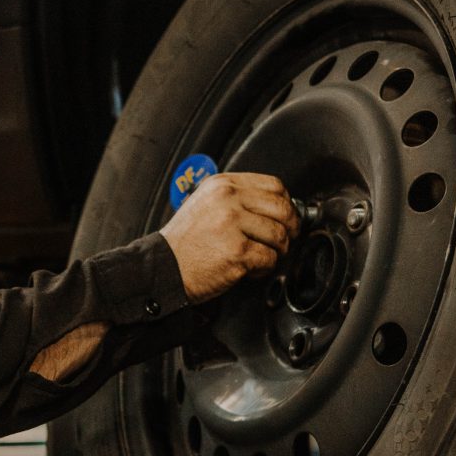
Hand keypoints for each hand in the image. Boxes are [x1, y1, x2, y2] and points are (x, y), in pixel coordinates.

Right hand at [159, 172, 297, 302]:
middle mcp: (228, 200)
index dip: (286, 203)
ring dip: (277, 252)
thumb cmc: (186, 242)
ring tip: (261, 257)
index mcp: (222, 185)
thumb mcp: (206, 204)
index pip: (273, 185)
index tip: (286, 217)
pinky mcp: (236, 252)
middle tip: (286, 240)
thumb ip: (237, 199)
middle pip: (282, 209)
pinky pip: (269, 259)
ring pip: (279, 236)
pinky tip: (250, 270)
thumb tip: (278, 206)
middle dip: (291, 228)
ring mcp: (232, 225)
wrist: (164, 268)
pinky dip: (264, 269)